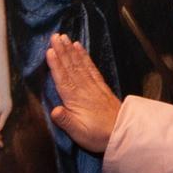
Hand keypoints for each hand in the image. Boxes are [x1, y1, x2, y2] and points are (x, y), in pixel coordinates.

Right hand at [46, 33, 120, 152]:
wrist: (122, 133)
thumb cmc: (97, 135)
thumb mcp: (78, 133)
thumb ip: (66, 121)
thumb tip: (54, 110)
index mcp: (75, 100)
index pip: (63, 79)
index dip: (55, 65)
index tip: (50, 50)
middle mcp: (83, 89)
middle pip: (70, 67)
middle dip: (62, 51)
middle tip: (55, 36)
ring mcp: (93, 86)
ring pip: (79, 65)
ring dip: (71, 50)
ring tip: (64, 38)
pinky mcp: (101, 86)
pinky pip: (91, 68)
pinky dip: (84, 57)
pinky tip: (80, 48)